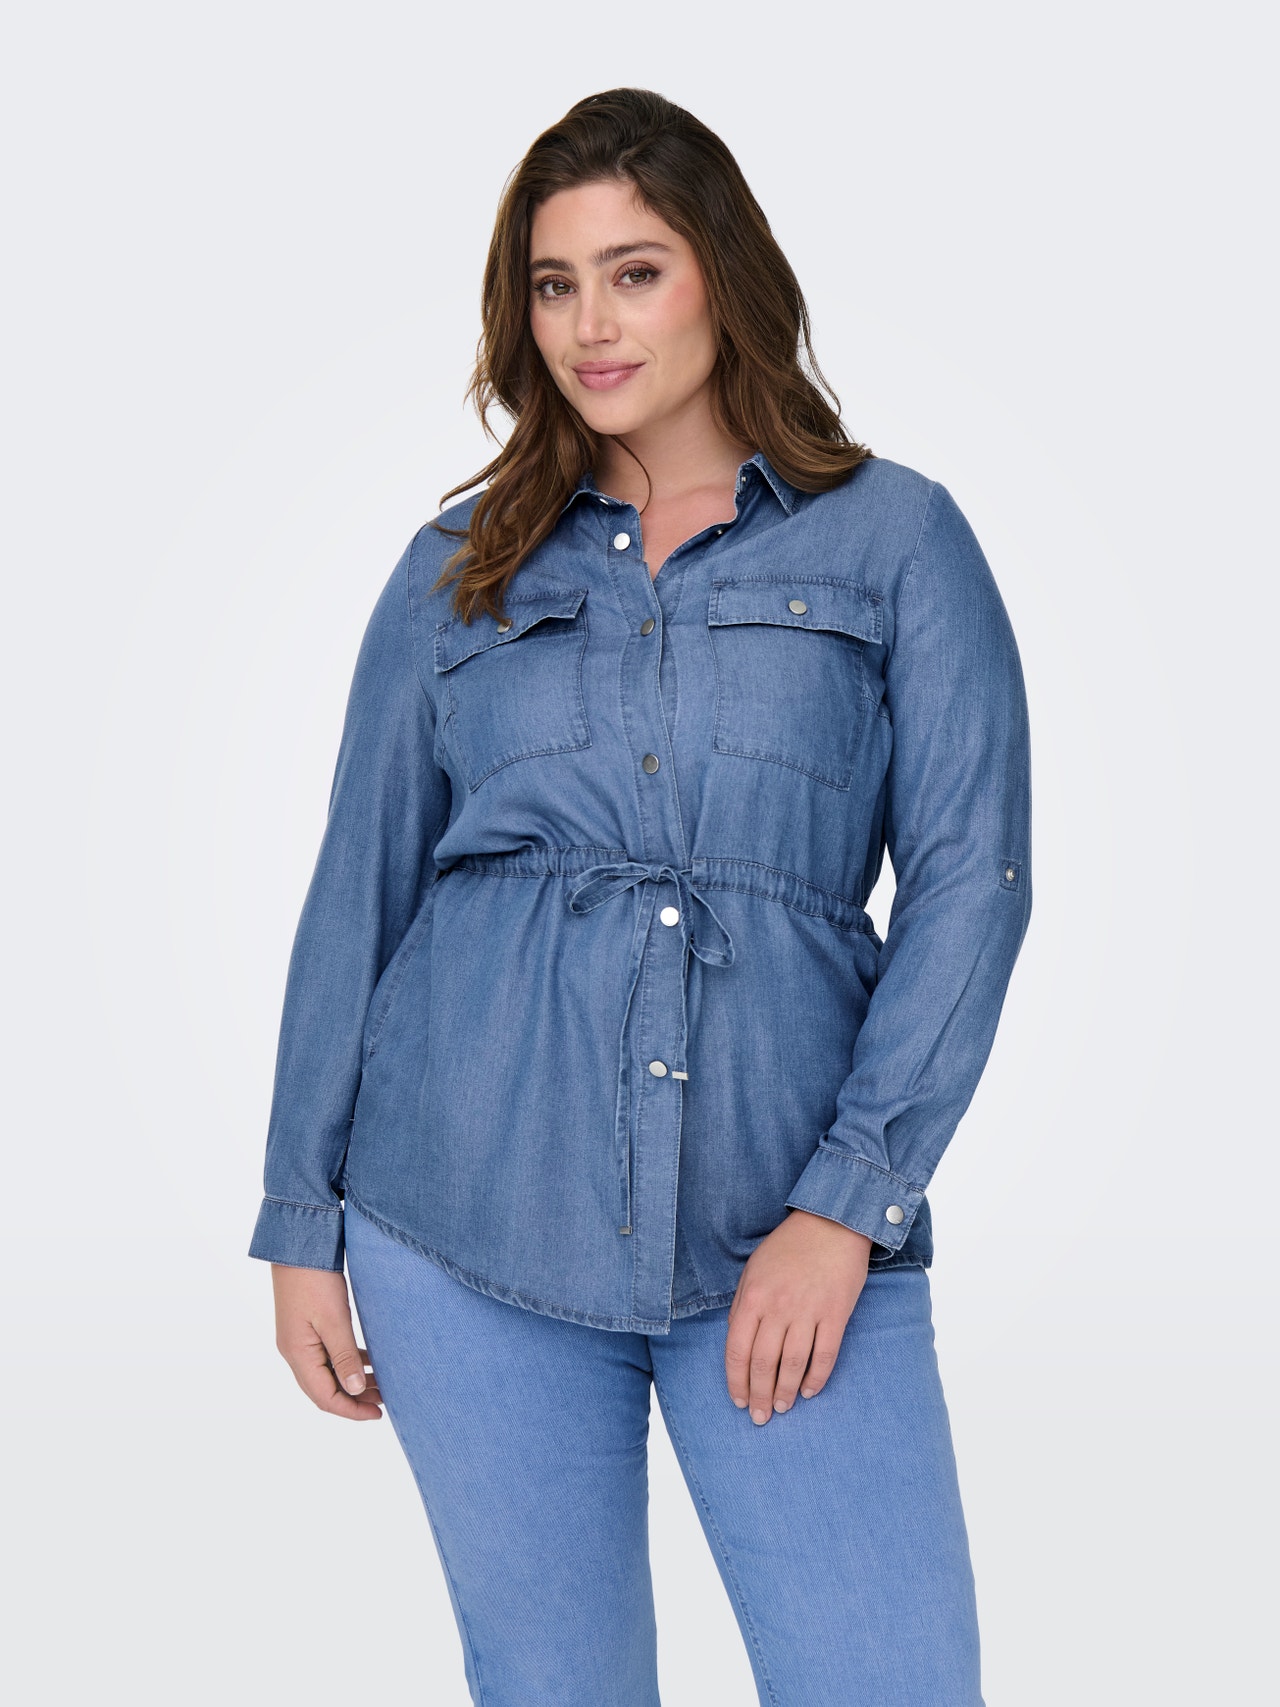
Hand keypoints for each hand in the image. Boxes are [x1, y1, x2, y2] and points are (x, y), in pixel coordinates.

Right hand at [270, 1263, 383, 1420]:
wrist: (297, 1244)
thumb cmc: (314, 1279)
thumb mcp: (334, 1319)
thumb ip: (345, 1356)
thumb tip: (355, 1391)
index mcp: (298, 1354)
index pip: (324, 1397)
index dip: (351, 1410)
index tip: (378, 1414)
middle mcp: (295, 1351)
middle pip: (324, 1389)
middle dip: (354, 1399)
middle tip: (384, 1401)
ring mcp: (299, 1339)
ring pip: (327, 1372)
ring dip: (352, 1380)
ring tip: (381, 1383)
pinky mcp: (306, 1327)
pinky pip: (327, 1355)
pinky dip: (347, 1361)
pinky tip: (368, 1359)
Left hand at [725, 1209, 871, 1424]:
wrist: (832, 1223)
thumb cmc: (789, 1247)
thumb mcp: (754, 1269)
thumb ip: (743, 1305)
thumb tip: (738, 1343)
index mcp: (753, 1296)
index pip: (737, 1350)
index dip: (736, 1381)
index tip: (738, 1400)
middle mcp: (778, 1307)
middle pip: (763, 1363)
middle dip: (759, 1395)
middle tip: (760, 1416)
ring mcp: (808, 1312)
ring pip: (793, 1365)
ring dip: (786, 1392)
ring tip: (783, 1408)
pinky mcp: (836, 1314)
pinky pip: (824, 1355)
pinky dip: (816, 1378)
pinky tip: (809, 1391)